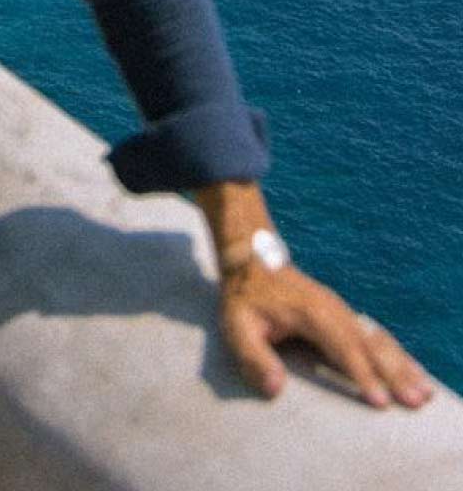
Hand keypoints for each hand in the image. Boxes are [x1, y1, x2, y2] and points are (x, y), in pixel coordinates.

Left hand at [219, 258, 433, 408]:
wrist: (251, 259)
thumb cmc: (244, 297)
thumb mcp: (237, 326)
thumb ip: (254, 358)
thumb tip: (276, 388)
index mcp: (311, 313)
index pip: (342, 348)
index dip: (361, 375)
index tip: (379, 401)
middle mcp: (333, 310)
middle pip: (369, 344)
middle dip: (394, 374)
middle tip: (416, 401)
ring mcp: (341, 310)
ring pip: (377, 339)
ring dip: (401, 364)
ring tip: (424, 390)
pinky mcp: (343, 314)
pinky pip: (375, 334)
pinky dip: (396, 352)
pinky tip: (410, 369)